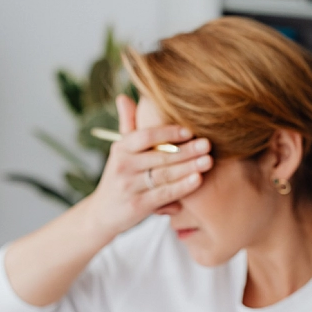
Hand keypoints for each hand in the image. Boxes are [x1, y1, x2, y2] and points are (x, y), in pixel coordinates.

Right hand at [90, 95, 212, 234]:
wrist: (103, 213)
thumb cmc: (120, 177)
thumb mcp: (120, 151)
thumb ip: (127, 125)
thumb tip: (123, 97)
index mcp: (120, 148)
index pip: (144, 136)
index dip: (167, 132)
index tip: (189, 131)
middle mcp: (122, 166)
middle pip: (159, 156)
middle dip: (186, 150)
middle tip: (207, 144)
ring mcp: (129, 187)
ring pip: (164, 175)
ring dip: (188, 167)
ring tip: (208, 161)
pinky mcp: (137, 206)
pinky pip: (164, 194)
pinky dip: (182, 187)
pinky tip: (198, 180)